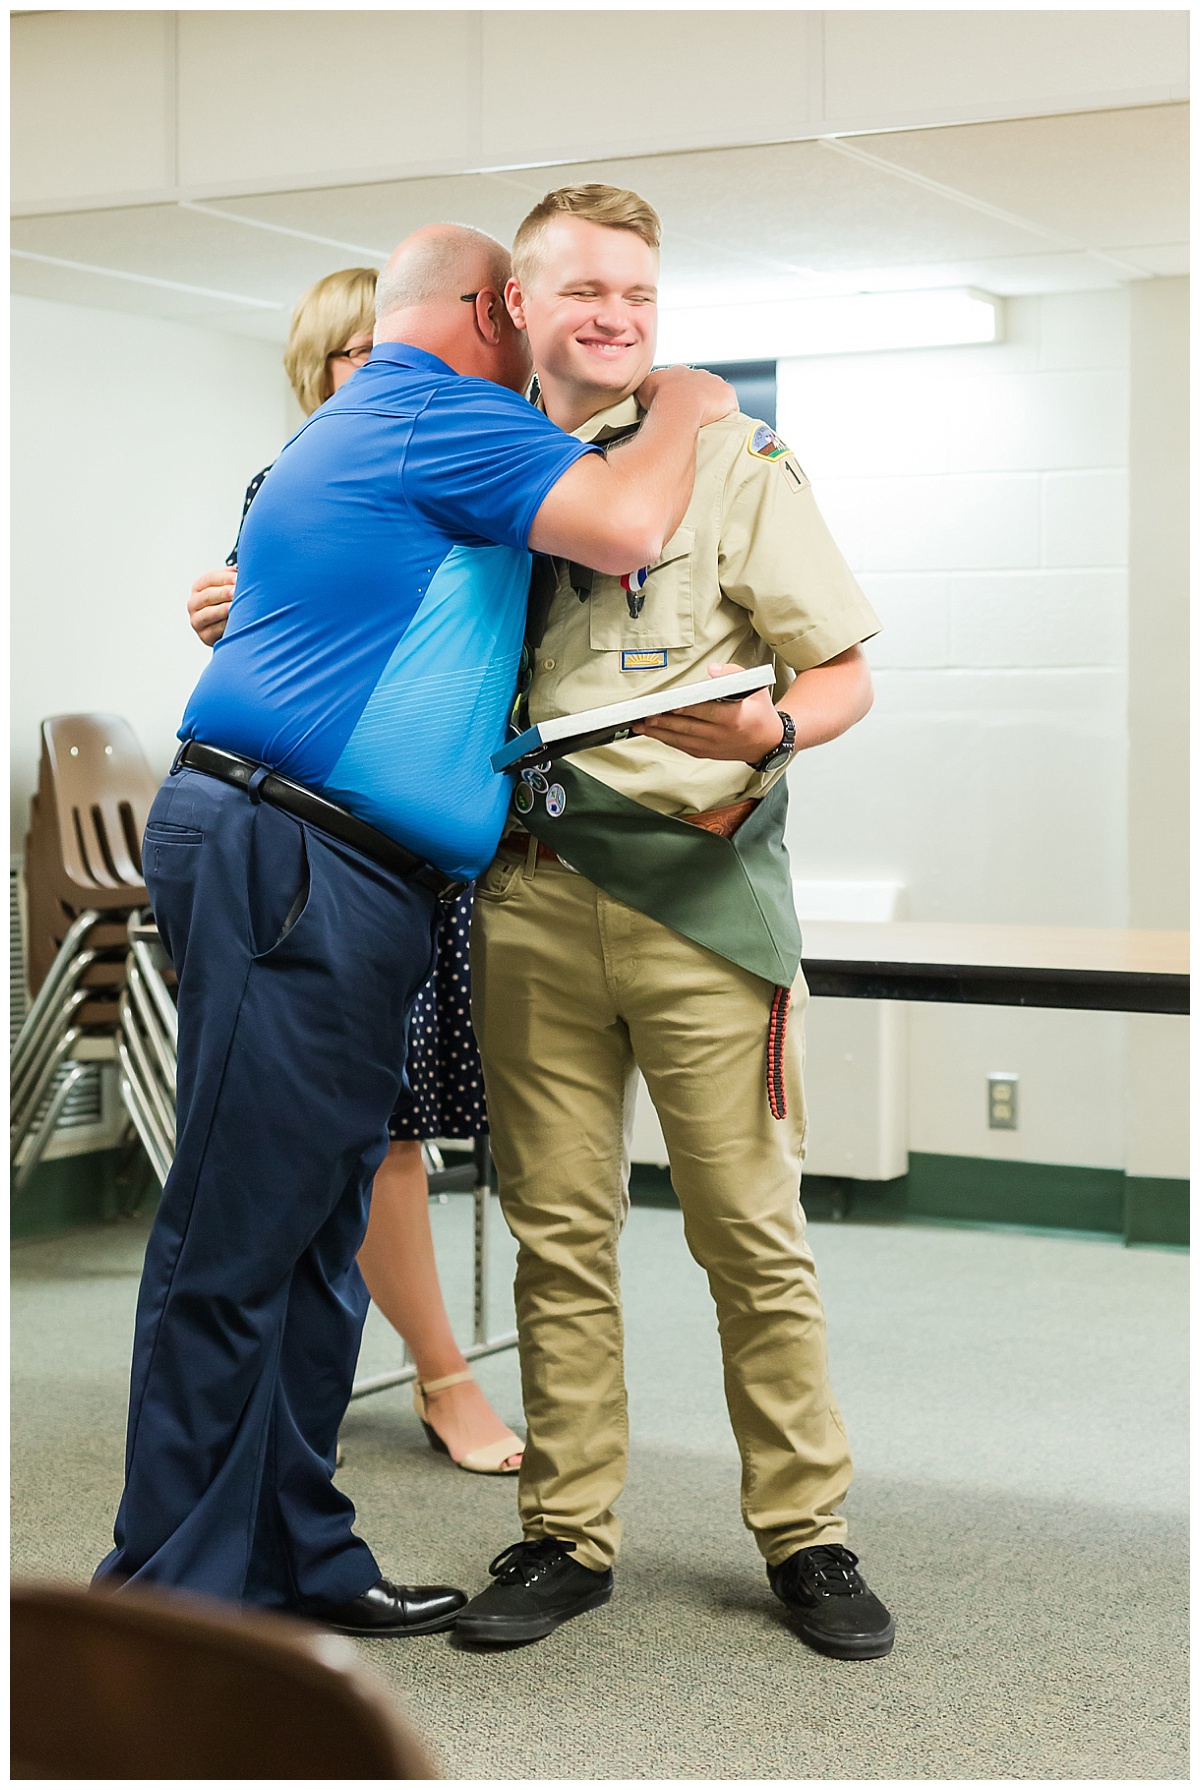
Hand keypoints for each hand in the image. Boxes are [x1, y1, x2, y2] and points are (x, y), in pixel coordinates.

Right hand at [188, 567, 235, 646]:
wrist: (225, 630)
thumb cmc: (227, 605)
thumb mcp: (226, 590)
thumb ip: (230, 578)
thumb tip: (240, 569)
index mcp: (198, 588)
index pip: (209, 579)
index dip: (224, 577)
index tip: (238, 578)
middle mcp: (194, 604)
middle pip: (207, 595)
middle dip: (223, 593)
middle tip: (236, 591)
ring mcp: (197, 621)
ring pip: (208, 613)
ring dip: (222, 609)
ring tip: (234, 606)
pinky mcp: (204, 636)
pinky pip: (214, 630)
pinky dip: (225, 626)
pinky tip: (234, 622)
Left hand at [633, 663, 784, 763]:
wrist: (768, 742)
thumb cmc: (759, 711)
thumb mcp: (755, 686)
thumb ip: (732, 674)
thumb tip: (711, 671)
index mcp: (734, 718)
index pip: (705, 712)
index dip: (685, 708)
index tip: (668, 704)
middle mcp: (722, 736)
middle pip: (687, 727)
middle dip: (664, 721)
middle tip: (644, 715)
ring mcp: (713, 747)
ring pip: (681, 740)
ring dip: (659, 733)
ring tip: (640, 725)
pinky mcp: (707, 753)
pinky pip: (683, 746)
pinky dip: (667, 739)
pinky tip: (653, 732)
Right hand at [635, 365, 737, 428]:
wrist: (678, 405)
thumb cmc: (659, 400)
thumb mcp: (643, 390)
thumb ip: (647, 389)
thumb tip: (644, 395)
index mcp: (678, 372)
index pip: (680, 384)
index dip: (679, 397)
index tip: (677, 410)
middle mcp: (697, 373)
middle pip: (700, 387)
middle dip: (697, 401)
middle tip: (691, 418)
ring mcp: (714, 382)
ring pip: (715, 396)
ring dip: (712, 407)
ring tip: (705, 423)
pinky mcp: (727, 394)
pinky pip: (729, 406)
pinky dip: (725, 415)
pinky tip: (719, 426)